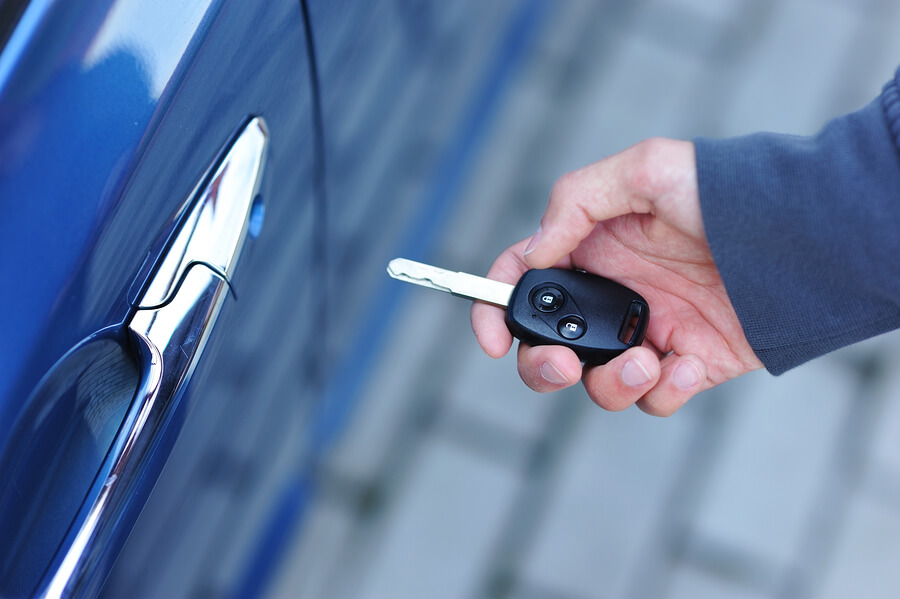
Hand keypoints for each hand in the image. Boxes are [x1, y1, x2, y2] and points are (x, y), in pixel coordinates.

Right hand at [470, 138, 762, 415]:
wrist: (804, 236)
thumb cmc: (726, 191)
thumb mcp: (645, 170)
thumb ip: (575, 201)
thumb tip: (535, 253)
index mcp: (591, 249)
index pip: (523, 281)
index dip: (494, 311)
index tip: (492, 340)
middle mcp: (613, 295)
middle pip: (549, 348)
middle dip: (542, 367)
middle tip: (562, 366)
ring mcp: (650, 332)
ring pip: (598, 382)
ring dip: (609, 384)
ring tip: (644, 361)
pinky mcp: (690, 363)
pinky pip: (657, 397)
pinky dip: (663, 392)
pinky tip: (688, 365)